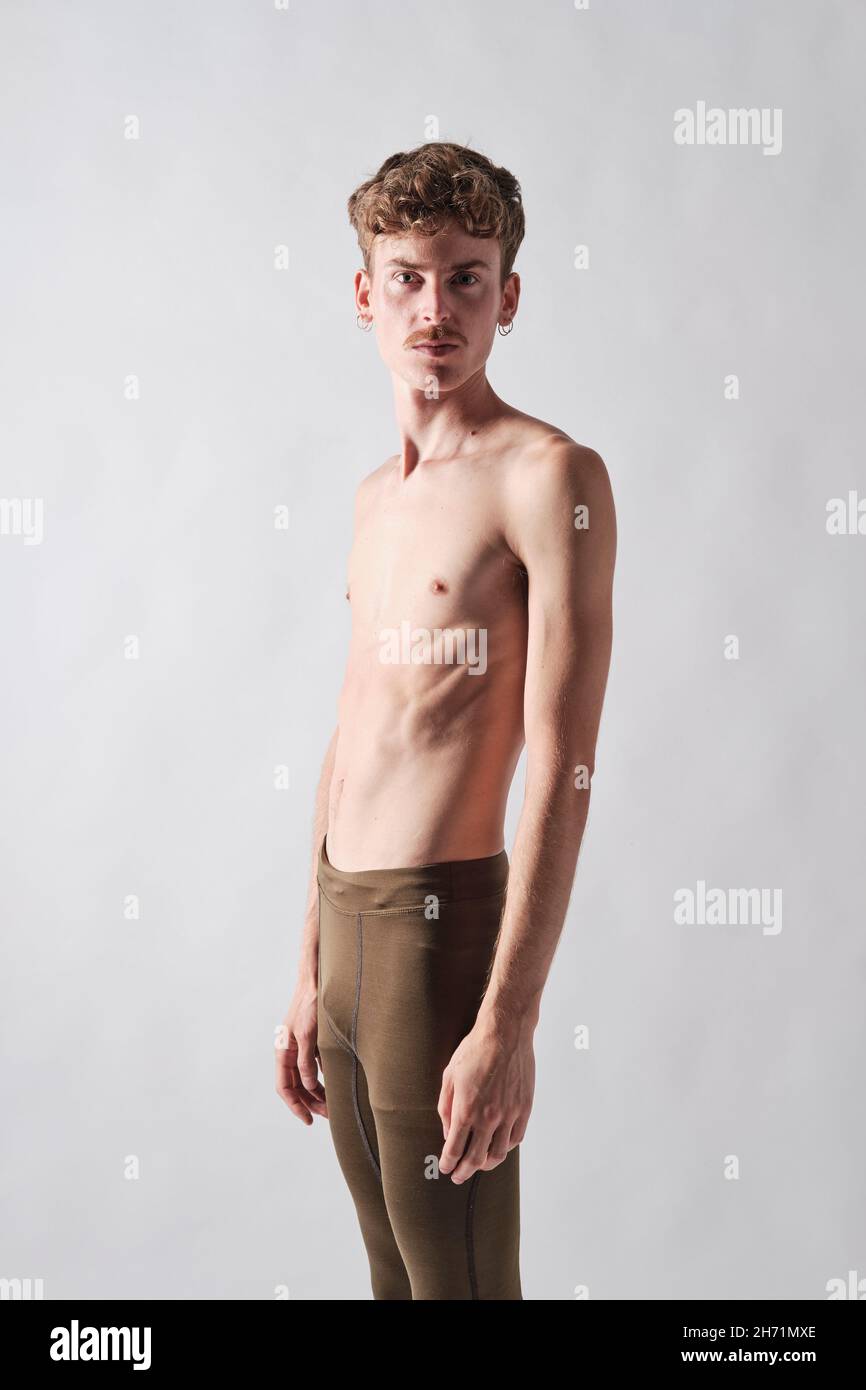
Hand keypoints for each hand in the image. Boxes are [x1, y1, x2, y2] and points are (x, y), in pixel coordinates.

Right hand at [275, 980, 327, 1124]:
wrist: (317, 983)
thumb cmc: (310, 1005)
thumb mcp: (308, 1035)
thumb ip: (306, 1061)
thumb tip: (308, 1085)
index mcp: (283, 1052)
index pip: (285, 1087)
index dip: (296, 1106)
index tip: (309, 1120)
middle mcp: (290, 1053)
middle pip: (296, 1087)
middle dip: (310, 1103)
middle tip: (328, 1116)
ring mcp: (301, 1049)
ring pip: (306, 1079)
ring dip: (318, 1093)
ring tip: (333, 1105)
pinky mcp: (312, 1044)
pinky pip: (315, 1068)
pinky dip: (323, 1079)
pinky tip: (335, 1086)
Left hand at [437, 1016, 534, 1182]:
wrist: (505, 1034)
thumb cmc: (475, 1050)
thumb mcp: (450, 1076)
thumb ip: (446, 1108)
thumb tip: (448, 1131)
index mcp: (466, 1110)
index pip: (454, 1149)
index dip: (448, 1163)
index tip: (445, 1167)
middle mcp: (488, 1117)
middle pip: (475, 1159)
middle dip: (464, 1171)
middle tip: (458, 1175)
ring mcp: (509, 1115)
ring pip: (498, 1154)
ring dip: (486, 1164)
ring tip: (479, 1165)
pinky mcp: (524, 1109)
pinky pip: (515, 1139)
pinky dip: (505, 1148)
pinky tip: (498, 1146)